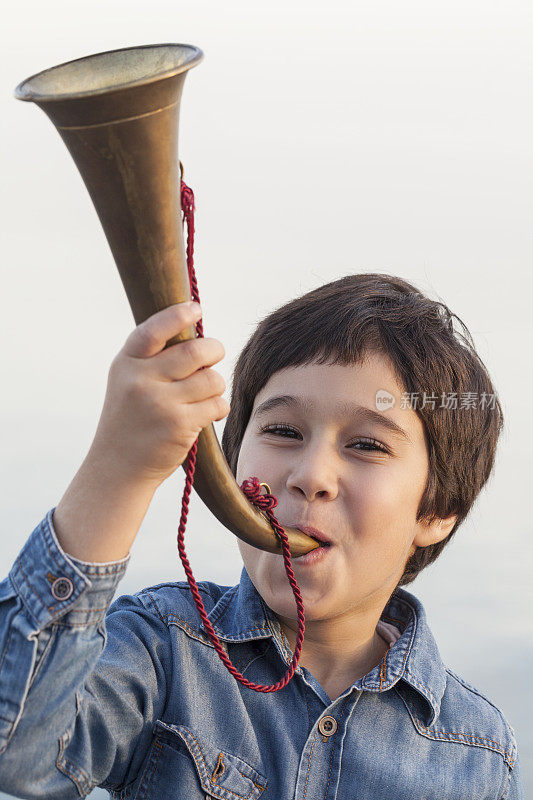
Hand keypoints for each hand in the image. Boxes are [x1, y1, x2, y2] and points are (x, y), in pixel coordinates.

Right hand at [88, 301, 229, 487]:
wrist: (117, 467)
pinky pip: (217, 404)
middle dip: (214, 350)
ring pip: (211, 378)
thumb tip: (198, 335)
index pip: (155, 329)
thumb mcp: (128, 382)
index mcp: (127, 363)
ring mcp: (160, 403)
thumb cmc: (131, 420)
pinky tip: (207, 414)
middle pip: (195, 351)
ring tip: (205, 395)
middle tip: (215, 355)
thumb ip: (153, 358)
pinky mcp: (179, 425)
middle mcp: (140, 380)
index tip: (196, 308)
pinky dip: (219, 407)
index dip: (178, 315)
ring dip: (216, 385)